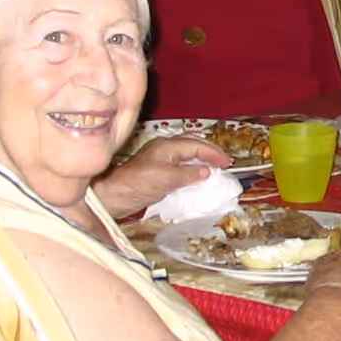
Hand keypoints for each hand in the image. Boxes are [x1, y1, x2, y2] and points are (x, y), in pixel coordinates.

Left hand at [92, 135, 229, 216]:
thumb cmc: (137, 185)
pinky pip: (179, 163)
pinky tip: (196, 175)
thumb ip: (189, 174)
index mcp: (167, 146)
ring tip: (214, 167)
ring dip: (201, 158)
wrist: (112, 196)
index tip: (228, 163)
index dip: (214, 154)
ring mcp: (158, 158)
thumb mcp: (167, 180)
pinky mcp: (155, 169)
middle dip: (209, 151)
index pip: (196, 146)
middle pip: (192, 144)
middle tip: (224, 162)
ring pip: (186, 153)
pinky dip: (192, 166)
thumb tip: (207, 172)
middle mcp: (163, 148)